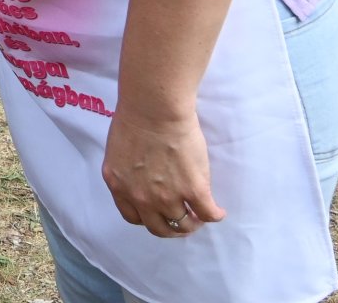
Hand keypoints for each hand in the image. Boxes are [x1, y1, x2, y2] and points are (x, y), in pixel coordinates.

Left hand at [101, 105, 225, 238]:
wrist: (155, 109)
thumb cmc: (135, 118)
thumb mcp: (119, 152)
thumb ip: (128, 172)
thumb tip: (142, 178)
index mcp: (119, 186)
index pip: (133, 217)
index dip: (147, 218)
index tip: (157, 213)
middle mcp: (141, 198)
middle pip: (159, 228)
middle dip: (171, 228)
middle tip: (181, 220)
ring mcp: (167, 197)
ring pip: (183, 224)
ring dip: (193, 223)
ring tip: (200, 215)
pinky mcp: (193, 190)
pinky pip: (208, 213)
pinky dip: (215, 215)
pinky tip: (218, 211)